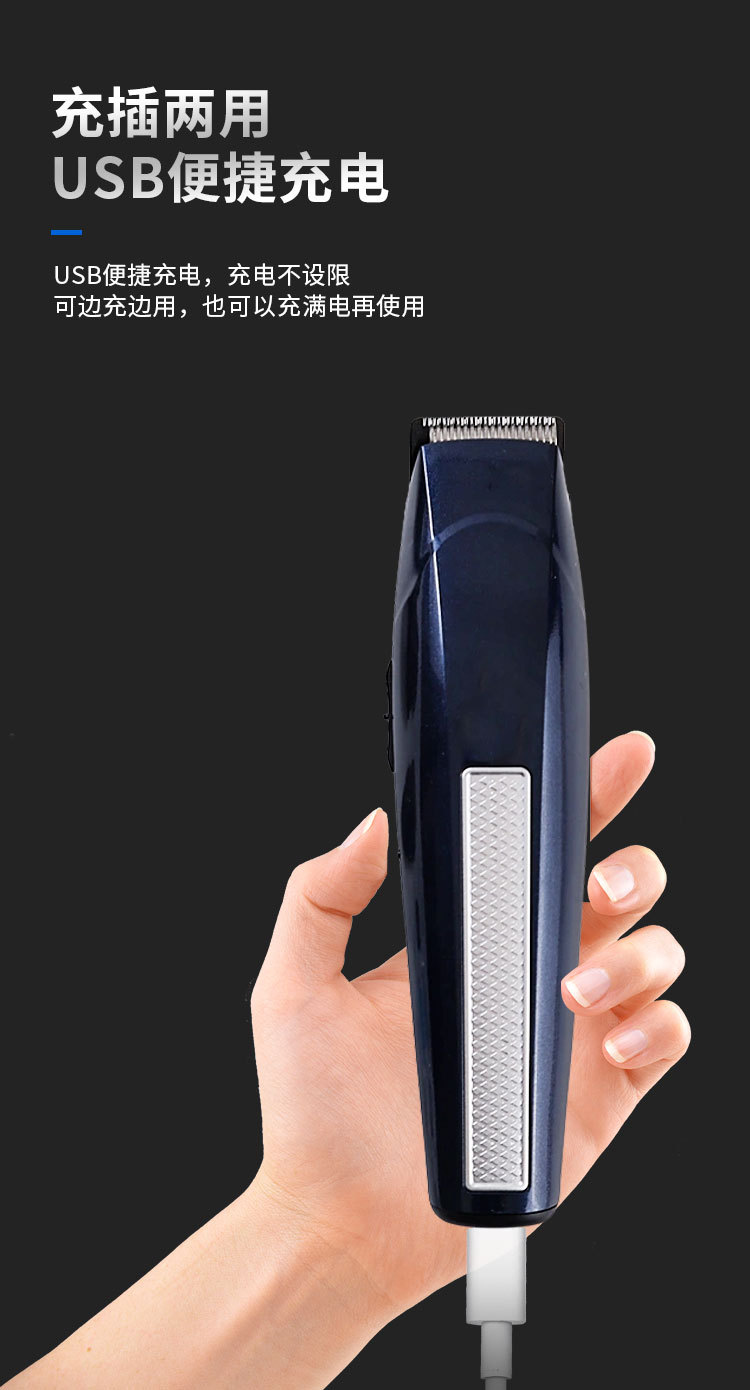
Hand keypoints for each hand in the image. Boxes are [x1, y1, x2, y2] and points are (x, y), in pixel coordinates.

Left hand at [250, 732, 688, 1322]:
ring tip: (573, 988)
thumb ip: (321, 893)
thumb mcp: (294, 982)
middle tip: (601, 880)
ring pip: (654, 955)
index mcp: (471, 936)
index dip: (589, 799)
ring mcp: (567, 1034)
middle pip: (620, 889)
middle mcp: (529, 973)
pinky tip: (607, 1037)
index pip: (540, 851)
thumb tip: (373, 820)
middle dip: (634, 865)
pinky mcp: (594, 1097)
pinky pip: (663, 1039)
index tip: (618, 757)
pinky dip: (655, 1024)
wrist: (339, 1222)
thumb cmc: (312, 1108)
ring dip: (637, 952)